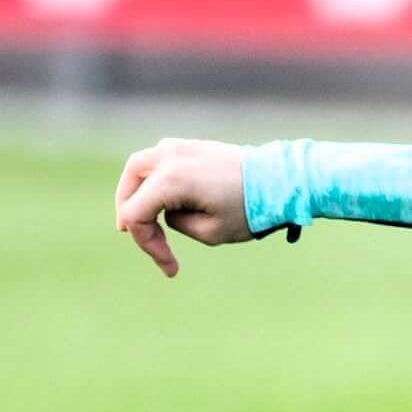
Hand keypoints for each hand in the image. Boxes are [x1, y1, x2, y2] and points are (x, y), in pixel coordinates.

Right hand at [111, 138, 254, 277]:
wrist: (281, 180)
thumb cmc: (249, 209)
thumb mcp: (210, 232)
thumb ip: (175, 223)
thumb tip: (166, 211)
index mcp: (170, 180)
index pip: (135, 214)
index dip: (146, 244)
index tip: (170, 266)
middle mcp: (168, 157)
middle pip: (130, 187)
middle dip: (131, 216)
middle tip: (138, 236)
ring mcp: (178, 146)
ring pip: (139, 168)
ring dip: (136, 193)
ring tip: (142, 216)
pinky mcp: (189, 145)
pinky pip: (158, 160)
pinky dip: (152, 178)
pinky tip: (159, 195)